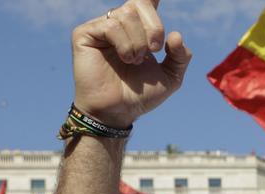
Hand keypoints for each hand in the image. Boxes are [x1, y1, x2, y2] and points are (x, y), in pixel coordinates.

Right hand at [71, 0, 190, 127]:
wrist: (119, 111)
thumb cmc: (141, 95)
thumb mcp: (171, 77)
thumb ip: (180, 56)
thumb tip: (175, 35)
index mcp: (139, 30)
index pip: (146, 2)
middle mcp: (119, 24)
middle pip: (139, 4)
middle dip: (154, 27)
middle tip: (155, 50)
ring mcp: (101, 27)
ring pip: (126, 14)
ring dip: (138, 42)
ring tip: (134, 61)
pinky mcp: (85, 34)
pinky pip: (110, 25)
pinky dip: (124, 44)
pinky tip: (126, 58)